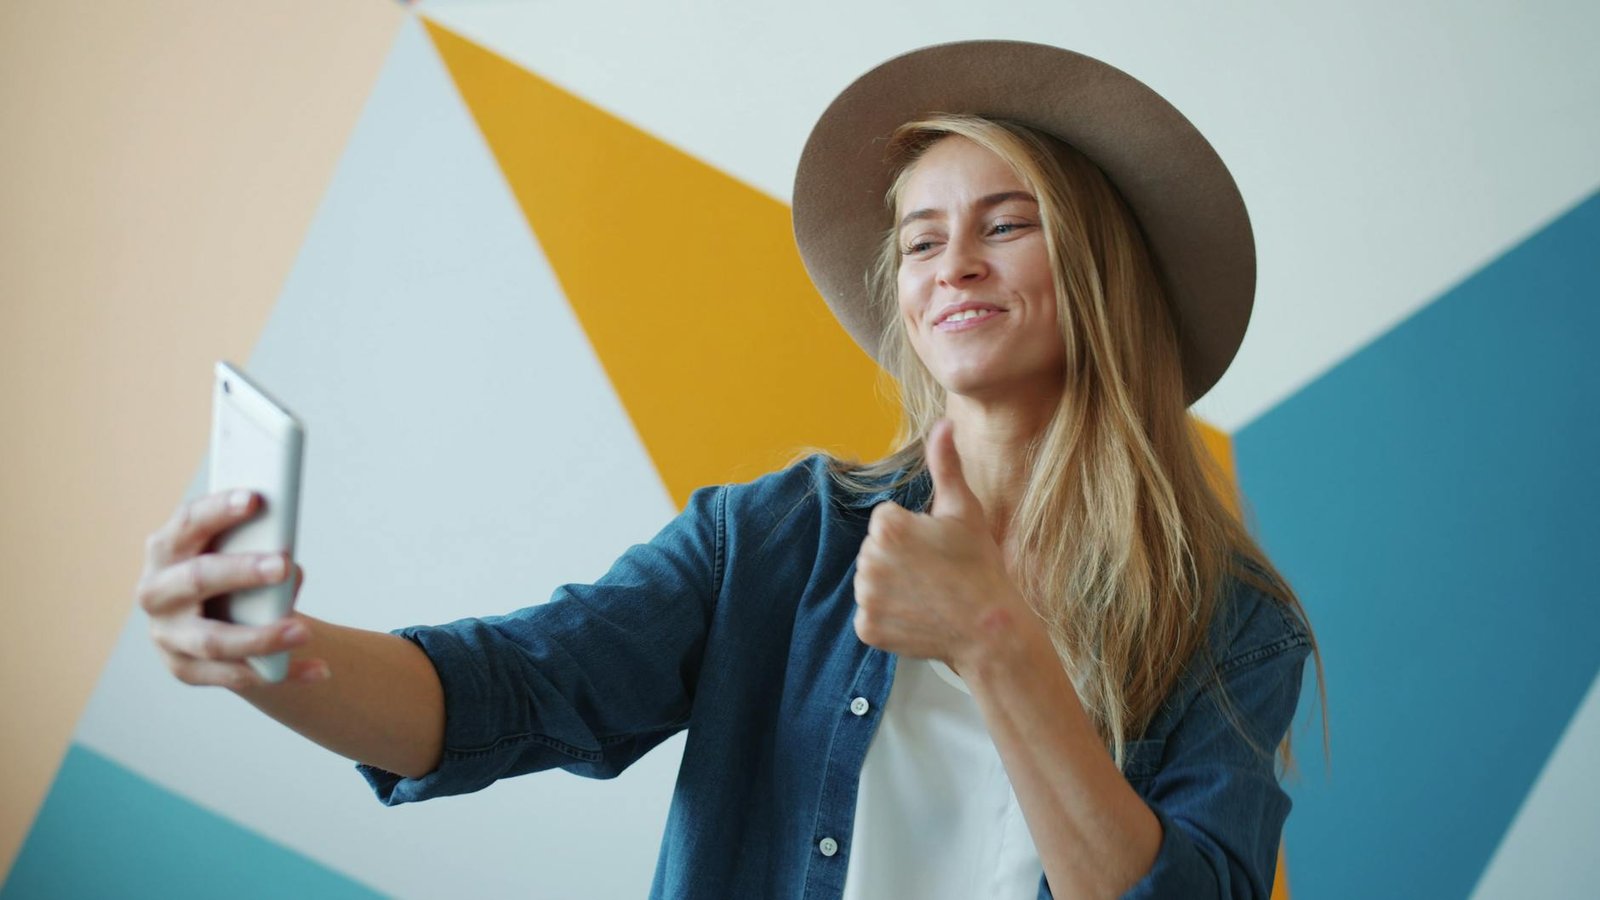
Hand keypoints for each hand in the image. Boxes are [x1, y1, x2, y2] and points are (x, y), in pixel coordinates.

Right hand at [135, 489, 326, 688]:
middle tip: (284, 565)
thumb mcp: (238, 554)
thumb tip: (290, 571)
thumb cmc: (232, 571)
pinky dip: (282, 673)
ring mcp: (167, 635)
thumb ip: (258, 551)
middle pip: (196, 579)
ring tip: (304, 632)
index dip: (218, 510)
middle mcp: (157, 592)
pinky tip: (318, 669)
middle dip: (241, 571)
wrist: (220, 619)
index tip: (255, 498)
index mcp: (166, 549)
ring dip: (261, 636)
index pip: (187, 524)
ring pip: (213, 640)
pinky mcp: (185, 669)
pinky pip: (235, 676)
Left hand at [852, 420, 1032, 671]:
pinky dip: (889, 617)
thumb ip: (946, 464)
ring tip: (928, 594)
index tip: (938, 549)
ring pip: (872, 582)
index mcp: (887, 527)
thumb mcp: (964, 510)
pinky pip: (870, 614)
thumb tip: (944, 422)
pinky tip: (918, 615)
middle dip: (899, 558)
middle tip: (936, 573)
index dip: (913, 533)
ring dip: (893, 586)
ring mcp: (866, 598)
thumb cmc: (980, 565)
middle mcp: (868, 561)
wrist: (990, 628)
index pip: (886, 521)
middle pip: (875, 551)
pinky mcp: (868, 628)